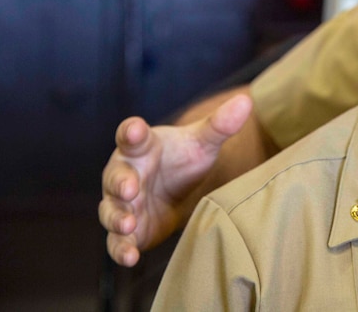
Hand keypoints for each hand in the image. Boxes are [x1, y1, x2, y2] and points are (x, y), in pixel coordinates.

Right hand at [98, 93, 252, 265]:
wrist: (178, 188)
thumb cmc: (183, 158)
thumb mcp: (203, 143)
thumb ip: (219, 125)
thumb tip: (246, 101)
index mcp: (140, 147)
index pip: (132, 136)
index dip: (131, 132)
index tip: (134, 129)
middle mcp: (124, 173)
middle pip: (116, 176)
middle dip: (120, 182)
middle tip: (130, 188)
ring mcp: (121, 204)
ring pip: (111, 211)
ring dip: (118, 218)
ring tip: (128, 224)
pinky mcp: (128, 231)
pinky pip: (117, 242)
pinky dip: (121, 249)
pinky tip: (130, 257)